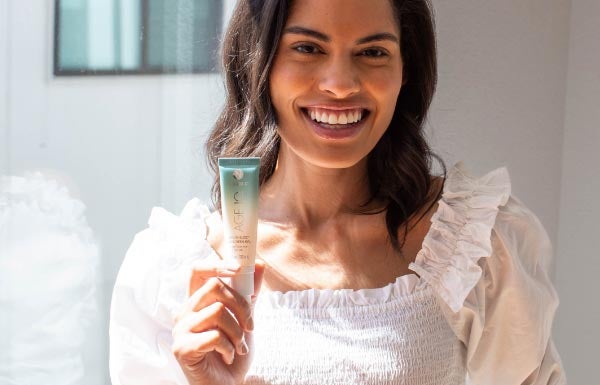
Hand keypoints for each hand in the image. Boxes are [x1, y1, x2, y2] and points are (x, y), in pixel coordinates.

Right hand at [172, 258, 264, 384]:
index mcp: (197, 302)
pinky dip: (229, 347)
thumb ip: (249, 293)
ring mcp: (180, 329)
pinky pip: (214, 336)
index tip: (240, 268)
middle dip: (241, 305)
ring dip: (237, 332)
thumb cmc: (233, 351)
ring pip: (217, 311)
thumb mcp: (245, 318)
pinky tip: (228, 356)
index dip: (217, 264)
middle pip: (214, 286)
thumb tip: (258, 264)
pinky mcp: (181, 348)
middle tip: (250, 326)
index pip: (198, 270)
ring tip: (239, 347)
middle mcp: (184, 312)